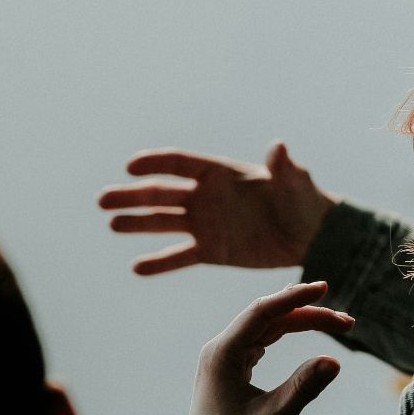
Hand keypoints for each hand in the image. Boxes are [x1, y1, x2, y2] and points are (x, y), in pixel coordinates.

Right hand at [98, 142, 336, 273]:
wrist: (310, 235)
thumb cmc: (304, 201)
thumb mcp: (294, 182)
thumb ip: (283, 168)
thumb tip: (279, 147)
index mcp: (221, 173)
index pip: (180, 163)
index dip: (155, 163)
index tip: (131, 167)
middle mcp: (206, 196)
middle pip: (161, 193)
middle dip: (132, 196)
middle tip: (102, 200)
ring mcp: (205, 224)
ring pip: (164, 223)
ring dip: (137, 223)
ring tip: (112, 224)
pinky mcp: (211, 251)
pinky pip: (180, 257)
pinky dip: (160, 262)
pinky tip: (137, 267)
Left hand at [183, 281, 348, 414]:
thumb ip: (303, 388)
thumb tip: (335, 360)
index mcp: (221, 355)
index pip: (262, 312)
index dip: (295, 298)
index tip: (324, 288)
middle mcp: (219, 351)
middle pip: (268, 318)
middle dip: (308, 314)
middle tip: (347, 323)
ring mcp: (223, 360)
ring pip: (266, 329)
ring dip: (300, 323)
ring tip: (337, 325)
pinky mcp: (230, 371)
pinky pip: (261, 341)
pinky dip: (285, 334)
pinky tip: (302, 327)